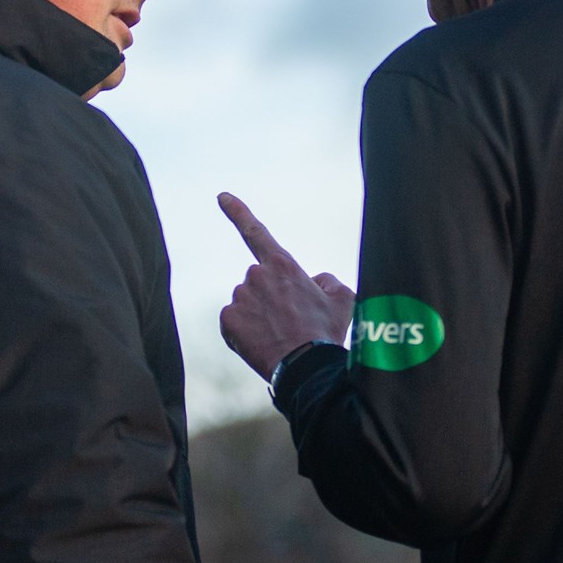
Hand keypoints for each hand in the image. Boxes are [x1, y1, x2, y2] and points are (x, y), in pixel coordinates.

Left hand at [217, 191, 354, 381]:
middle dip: (269, 297)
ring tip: (280, 336)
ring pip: (246, 303)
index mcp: (282, 264)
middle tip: (290, 321)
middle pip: (258, 282)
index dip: (237, 212)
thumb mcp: (342, 298)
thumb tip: (314, 281)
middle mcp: (256, 275)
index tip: (221, 197)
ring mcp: (240, 298)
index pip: (256, 232)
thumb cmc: (326, 332)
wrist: (307, 366)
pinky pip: (233, 323)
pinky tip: (262, 343)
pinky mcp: (228, 320)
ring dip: (258, 316)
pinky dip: (244, 332)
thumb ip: (327, 280)